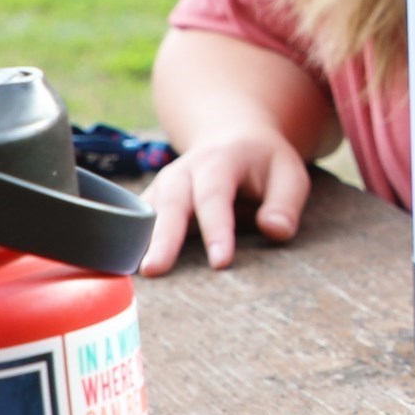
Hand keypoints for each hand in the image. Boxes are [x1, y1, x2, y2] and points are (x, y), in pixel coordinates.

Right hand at [138, 130, 316, 273]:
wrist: (234, 139)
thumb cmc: (264, 165)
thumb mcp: (289, 175)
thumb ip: (285, 204)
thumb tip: (275, 231)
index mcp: (220, 161)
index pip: (215, 196)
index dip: (217, 229)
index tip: (220, 262)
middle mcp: (185, 171)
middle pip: (171, 203)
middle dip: (163, 238)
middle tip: (154, 270)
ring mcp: (164, 184)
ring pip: (147, 212)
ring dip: (138, 241)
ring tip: (135, 275)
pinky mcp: (154, 199)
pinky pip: (136, 219)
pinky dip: (129, 241)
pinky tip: (125, 267)